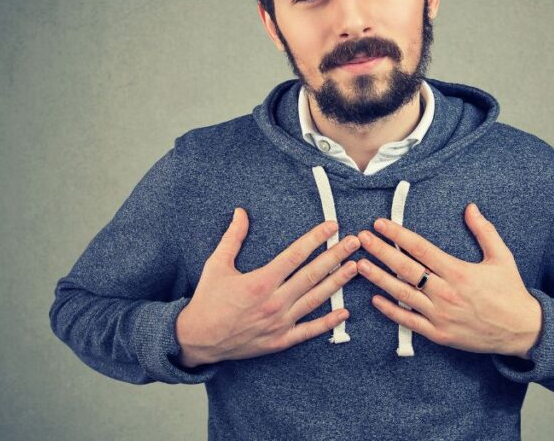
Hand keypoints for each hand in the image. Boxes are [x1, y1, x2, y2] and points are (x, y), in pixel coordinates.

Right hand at [175, 208, 360, 366]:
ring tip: (355, 267)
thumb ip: (232, 237)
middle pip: (312, 275)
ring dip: (337, 282)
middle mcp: (274, 302)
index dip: (316, 239)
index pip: (295, 255)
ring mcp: (279, 323)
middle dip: (336, 256)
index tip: (332, 226)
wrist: (197, 339)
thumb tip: (241, 212)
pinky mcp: (280, 341)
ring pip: (315, 300)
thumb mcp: (217, 265)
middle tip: (355, 242)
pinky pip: (309, 331)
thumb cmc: (207, 300)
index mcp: (260, 281)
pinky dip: (328, 322)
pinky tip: (345, 311)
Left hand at [356, 203, 541, 358]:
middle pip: (405, 268)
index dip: (398, 234)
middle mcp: (446, 292)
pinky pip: (409, 321)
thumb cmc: (510, 292)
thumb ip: (484, 231)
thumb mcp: (501, 257)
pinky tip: (375, 299)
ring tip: (360, 265)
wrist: (521, 331)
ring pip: (402, 294)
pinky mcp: (439, 334)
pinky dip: (391, 310)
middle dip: (380, 251)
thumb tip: (470, 207)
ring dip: (379, 278)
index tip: (381, 224)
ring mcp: (440, 315)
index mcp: (458, 271)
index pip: (421, 248)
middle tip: (361, 238)